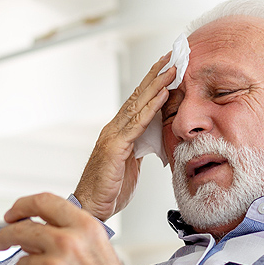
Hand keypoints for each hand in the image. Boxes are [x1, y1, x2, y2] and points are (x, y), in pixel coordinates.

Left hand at [0, 193, 134, 264]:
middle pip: (22, 229)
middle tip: (1, 243)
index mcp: (84, 227)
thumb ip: (67, 234)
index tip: (12, 214)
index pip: (44, 202)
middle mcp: (67, 242)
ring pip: (22, 263)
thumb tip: (33, 233)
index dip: (22, 206)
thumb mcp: (97, 248)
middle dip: (6, 236)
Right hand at [73, 54, 175, 221]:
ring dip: (156, 85)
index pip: (138, 103)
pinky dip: (151, 108)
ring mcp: (113, 136)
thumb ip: (141, 149)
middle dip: (156, 75)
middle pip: (138, 97)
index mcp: (118, 133)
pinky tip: (163, 95)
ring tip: (172, 69)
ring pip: (138, 105)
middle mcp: (114, 129)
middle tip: (172, 56)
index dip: (153, 85)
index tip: (168, 68)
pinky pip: (136, 124)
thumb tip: (155, 139)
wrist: (91, 208)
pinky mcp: (114, 147)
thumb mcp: (132, 165)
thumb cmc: (110, 190)